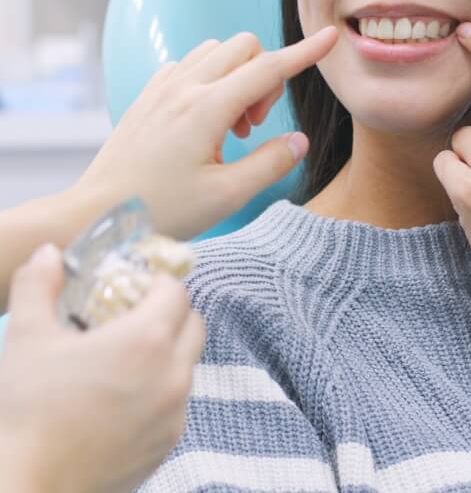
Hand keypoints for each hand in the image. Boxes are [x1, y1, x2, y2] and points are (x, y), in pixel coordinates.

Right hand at [0, 243, 204, 492]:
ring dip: (169, 351)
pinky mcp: (168, 443)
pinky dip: (162, 389)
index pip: (176, 291)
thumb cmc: (28, 409)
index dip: (156, 283)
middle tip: (133, 317)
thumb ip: (40, 285)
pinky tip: (125, 397)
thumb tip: (48, 252)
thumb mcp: (27, 337)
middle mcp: (173, 373)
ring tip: (127, 358)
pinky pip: (178, 402)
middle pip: (193, 323)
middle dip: (170, 312)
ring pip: (188, 364)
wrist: (26, 487)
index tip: (133, 288)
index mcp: (147, 340)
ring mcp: (175, 411)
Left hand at [74, 26, 338, 239]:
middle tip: (253, 127)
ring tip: (229, 126)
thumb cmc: (161, 210)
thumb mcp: (227, 196)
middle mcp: (183, 88)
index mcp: (206, 109)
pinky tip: (204, 120)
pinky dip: (210, 79)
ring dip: (237, 77)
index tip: (329, 38)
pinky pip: (189, 65)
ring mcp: (161, 88)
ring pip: (216, 52)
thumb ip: (271, 163)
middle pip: (244, 48)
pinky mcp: (148, 96)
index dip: (305, 53)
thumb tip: (299, 140)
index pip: (269, 68)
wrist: (96, 215)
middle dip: (264, 77)